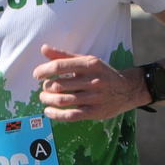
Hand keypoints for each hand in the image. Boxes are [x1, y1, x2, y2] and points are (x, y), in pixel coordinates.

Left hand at [33, 45, 147, 121]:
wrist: (127, 89)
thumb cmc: (102, 73)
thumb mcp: (86, 60)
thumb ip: (64, 56)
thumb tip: (43, 49)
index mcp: (89, 64)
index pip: (60, 66)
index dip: (44, 70)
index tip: (36, 75)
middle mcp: (92, 80)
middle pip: (59, 85)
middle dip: (46, 87)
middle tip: (44, 88)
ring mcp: (94, 97)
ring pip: (63, 100)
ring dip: (48, 100)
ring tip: (44, 98)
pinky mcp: (95, 112)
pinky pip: (71, 115)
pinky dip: (56, 114)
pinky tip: (48, 111)